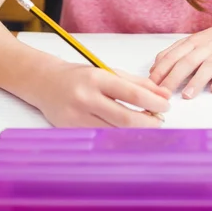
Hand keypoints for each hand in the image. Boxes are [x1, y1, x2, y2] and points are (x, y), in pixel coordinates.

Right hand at [35, 60, 170, 127]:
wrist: (46, 83)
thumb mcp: (108, 72)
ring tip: (147, 125)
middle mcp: (86, 98)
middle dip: (148, 122)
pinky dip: (119, 138)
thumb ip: (137, 83)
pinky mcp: (72, 131)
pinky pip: (101, 138)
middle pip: (125, 119)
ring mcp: (77, 117)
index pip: (131, 94)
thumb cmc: (80, 76)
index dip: (153, 103)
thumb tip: (163, 94)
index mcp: (97, 78)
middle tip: (160, 120)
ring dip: (136, 132)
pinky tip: (128, 134)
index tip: (166, 106)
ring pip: (115, 133)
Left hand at [149, 14, 211, 97]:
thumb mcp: (192, 42)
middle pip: (187, 62)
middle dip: (173, 78)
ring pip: (208, 66)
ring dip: (197, 81)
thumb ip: (173, 54)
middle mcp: (206, 46)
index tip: (151, 84)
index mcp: (192, 42)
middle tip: (164, 93)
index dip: (161, 70)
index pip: (173, 56)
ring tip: (187, 95)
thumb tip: (153, 70)